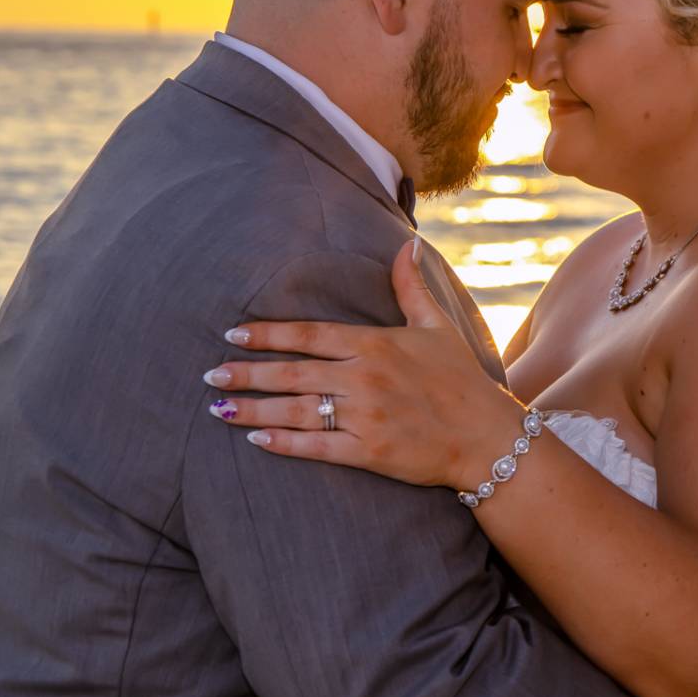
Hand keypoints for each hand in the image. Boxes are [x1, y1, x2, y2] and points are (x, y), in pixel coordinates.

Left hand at [202, 239, 527, 488]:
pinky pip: (317, 446)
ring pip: (296, 409)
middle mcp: (364, 377)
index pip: (309, 334)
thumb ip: (411, 287)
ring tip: (219, 407)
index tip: (233, 333)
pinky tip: (256, 440)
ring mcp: (365, 416)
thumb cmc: (461, 380)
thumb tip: (407, 244)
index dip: (267, 333)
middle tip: (210, 375)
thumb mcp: (437, 326)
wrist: (487, 437)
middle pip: (292, 372)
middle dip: (246, 373)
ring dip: (253, 409)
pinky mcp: (369, 452)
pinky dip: (284, 443)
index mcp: (375, 344)